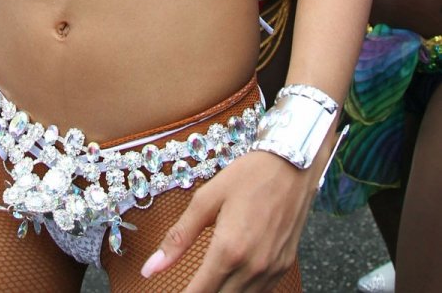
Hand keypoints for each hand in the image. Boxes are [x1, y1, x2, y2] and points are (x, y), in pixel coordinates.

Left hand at [140, 151, 316, 291]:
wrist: (291, 164)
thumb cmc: (248, 176)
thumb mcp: (207, 199)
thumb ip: (179, 237)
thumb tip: (151, 268)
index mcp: (229, 249)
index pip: (200, 292)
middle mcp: (252, 266)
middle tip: (188, 285)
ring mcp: (271, 269)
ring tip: (206, 282)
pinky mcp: (283, 266)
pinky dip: (242, 292)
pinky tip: (231, 280)